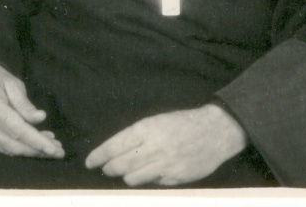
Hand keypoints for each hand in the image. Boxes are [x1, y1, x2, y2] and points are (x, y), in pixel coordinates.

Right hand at [0, 61, 64, 158]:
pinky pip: (1, 147)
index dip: (36, 141)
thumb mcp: (11, 81)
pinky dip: (19, 148)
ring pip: (8, 150)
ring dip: (31, 151)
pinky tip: (35, 144)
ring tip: (52, 147)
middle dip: (37, 151)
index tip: (54, 149)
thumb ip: (24, 103)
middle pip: (13, 145)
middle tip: (59, 151)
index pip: (16, 130)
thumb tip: (40, 119)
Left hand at [85, 104, 246, 186]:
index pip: (115, 145)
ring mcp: (165, 164)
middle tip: (105, 169)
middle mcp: (155, 147)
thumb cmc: (184, 123)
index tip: (90, 162)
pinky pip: (153, 184)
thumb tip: (116, 152)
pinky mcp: (176, 178)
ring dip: (127, 176)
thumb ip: (139, 136)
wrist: (215, 130)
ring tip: (127, 171)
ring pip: (133, 178)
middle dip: (109, 168)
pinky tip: (152, 172)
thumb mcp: (159, 121)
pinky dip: (148, 180)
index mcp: (148, 128)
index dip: (99, 155)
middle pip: (120, 165)